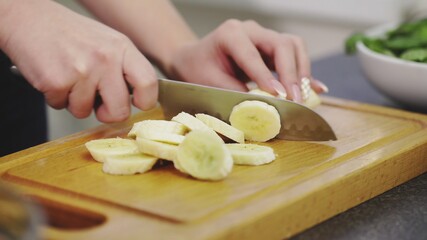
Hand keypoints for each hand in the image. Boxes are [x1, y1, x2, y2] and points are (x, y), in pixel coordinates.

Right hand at [0, 0, 156, 122]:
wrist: (28, 19)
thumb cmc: (69, 33)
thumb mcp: (107, 42)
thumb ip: (124, 68)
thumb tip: (137, 98)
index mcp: (122, 48)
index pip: (149, 84)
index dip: (145, 101)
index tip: (136, 104)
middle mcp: (105, 59)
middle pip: (121, 110)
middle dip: (108, 114)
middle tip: (98, 103)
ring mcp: (82, 71)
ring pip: (86, 112)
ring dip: (76, 103)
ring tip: (70, 79)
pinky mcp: (57, 81)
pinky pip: (62, 106)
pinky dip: (56, 98)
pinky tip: (55, 77)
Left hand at [167, 19, 327, 102]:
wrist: (195, 59)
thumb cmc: (198, 69)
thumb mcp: (210, 83)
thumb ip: (235, 93)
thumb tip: (263, 107)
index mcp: (231, 34)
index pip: (252, 55)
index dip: (267, 76)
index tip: (280, 96)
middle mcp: (251, 30)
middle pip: (281, 44)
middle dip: (291, 73)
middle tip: (294, 99)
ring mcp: (263, 37)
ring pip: (293, 46)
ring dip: (301, 71)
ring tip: (302, 96)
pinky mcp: (271, 48)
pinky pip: (294, 56)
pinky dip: (304, 73)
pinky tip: (316, 88)